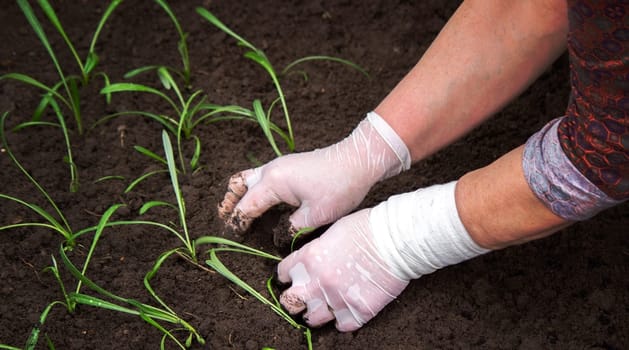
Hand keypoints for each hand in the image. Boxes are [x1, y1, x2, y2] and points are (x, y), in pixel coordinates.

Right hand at [218, 112, 409, 234]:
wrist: (358, 160)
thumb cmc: (339, 187)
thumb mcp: (315, 216)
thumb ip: (290, 229)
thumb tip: (277, 237)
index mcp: (274, 182)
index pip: (246, 206)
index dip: (237, 223)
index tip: (231, 237)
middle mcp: (271, 170)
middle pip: (238, 186)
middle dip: (228, 204)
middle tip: (223, 222)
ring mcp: (279, 165)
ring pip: (248, 178)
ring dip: (239, 194)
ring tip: (234, 212)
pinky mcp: (288, 165)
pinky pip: (260, 177)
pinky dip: (252, 189)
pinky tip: (259, 203)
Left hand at [276, 209, 408, 331]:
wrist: (396, 239)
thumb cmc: (367, 227)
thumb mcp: (331, 231)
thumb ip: (316, 250)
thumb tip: (310, 260)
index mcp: (309, 258)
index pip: (283, 273)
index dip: (288, 275)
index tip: (293, 277)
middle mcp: (319, 281)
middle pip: (290, 302)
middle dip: (294, 299)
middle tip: (303, 296)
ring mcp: (338, 299)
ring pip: (312, 319)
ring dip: (316, 313)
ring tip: (322, 307)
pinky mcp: (359, 311)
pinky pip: (342, 326)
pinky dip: (342, 320)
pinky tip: (346, 311)